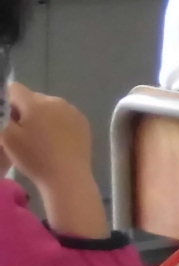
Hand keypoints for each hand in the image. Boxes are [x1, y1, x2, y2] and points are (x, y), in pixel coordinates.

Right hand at [1, 85, 109, 239]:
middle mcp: (56, 100)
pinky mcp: (83, 122)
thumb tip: (4, 106)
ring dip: (40, 118)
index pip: (15, 89)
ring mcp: (73, 110)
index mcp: (36, 102)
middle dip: (23, 111)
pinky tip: (54, 143)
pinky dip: (56, 124)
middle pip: (32, 98)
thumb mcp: (7, 137)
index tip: (7, 120)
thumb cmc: (33, 157)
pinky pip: (63, 116)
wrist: (67, 175)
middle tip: (21, 134)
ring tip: (38, 140)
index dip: (6, 102)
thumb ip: (2, 116)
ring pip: (49, 108)